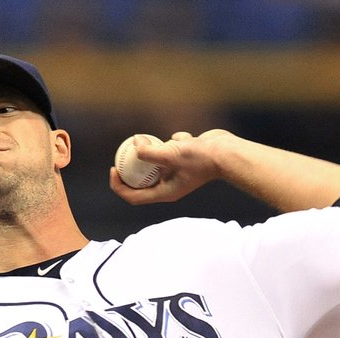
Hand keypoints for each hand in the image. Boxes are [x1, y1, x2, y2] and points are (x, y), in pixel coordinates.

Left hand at [109, 130, 230, 205]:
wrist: (225, 153)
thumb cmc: (200, 157)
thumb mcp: (172, 153)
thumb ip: (150, 151)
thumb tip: (134, 143)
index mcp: (164, 193)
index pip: (134, 196)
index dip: (119, 185)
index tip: (114, 169)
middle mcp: (169, 186)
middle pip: (141, 182)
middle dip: (130, 169)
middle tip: (121, 153)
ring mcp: (177, 174)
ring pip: (156, 163)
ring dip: (154, 152)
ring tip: (156, 141)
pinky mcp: (183, 161)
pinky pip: (170, 150)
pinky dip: (172, 142)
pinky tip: (183, 138)